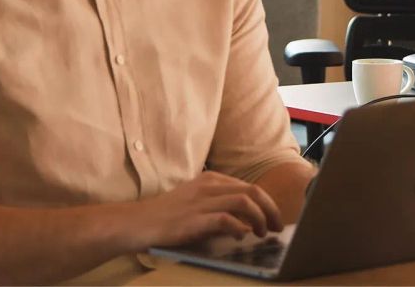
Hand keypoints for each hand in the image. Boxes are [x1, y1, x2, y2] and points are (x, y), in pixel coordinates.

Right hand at [131, 171, 283, 248]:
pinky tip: (242, 236)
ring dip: (260, 218)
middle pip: (253, 191)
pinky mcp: (194, 219)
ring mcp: (201, 201)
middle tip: (277, 227)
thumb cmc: (167, 216)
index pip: (249, 186)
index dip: (267, 203)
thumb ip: (219, 206)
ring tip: (263, 233)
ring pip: (244, 201)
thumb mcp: (196, 202)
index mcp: (211, 179)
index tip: (274, 219)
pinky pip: (226, 219)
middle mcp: (209, 186)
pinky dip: (239, 227)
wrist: (137, 222)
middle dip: (271, 210)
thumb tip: (247, 222)